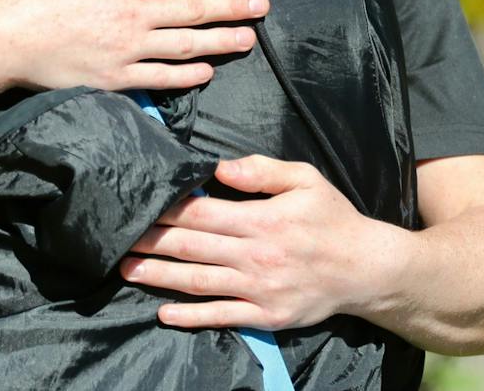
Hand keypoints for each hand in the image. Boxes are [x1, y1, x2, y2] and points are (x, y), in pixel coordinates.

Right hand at [0, 0, 268, 91]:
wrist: (5, 38)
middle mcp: (131, 18)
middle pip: (192, 12)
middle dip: (231, 7)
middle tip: (261, 5)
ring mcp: (125, 51)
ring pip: (184, 47)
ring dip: (220, 43)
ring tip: (248, 39)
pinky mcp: (114, 78)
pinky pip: (159, 79)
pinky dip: (185, 76)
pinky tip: (206, 73)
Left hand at [118, 155, 405, 329]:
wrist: (365, 268)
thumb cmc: (332, 219)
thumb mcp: (305, 179)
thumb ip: (262, 170)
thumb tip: (218, 167)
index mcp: (262, 219)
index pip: (202, 212)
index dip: (168, 210)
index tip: (140, 205)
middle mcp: (255, 255)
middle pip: (192, 247)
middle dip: (151, 242)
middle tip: (118, 237)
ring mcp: (258, 288)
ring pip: (198, 282)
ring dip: (158, 276)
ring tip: (126, 270)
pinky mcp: (265, 314)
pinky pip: (221, 315)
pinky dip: (191, 316)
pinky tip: (164, 313)